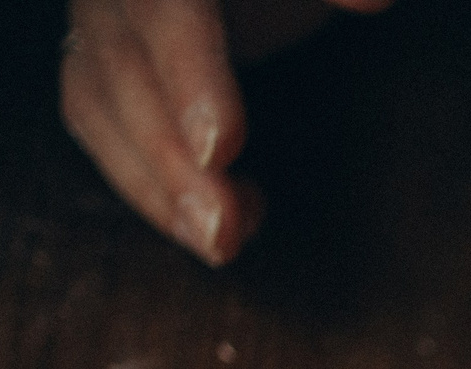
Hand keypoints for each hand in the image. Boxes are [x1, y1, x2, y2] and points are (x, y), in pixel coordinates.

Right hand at [59, 0, 388, 265]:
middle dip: (170, 158)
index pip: (165, 11)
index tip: (220, 148)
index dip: (189, 79)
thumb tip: (374, 1)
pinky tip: (202, 225)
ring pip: (96, 103)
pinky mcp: (98, 63)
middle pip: (124, 69)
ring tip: (219, 243)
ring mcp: (101, 23)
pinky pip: (96, 124)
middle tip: (221, 230)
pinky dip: (145, 183)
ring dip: (154, 186)